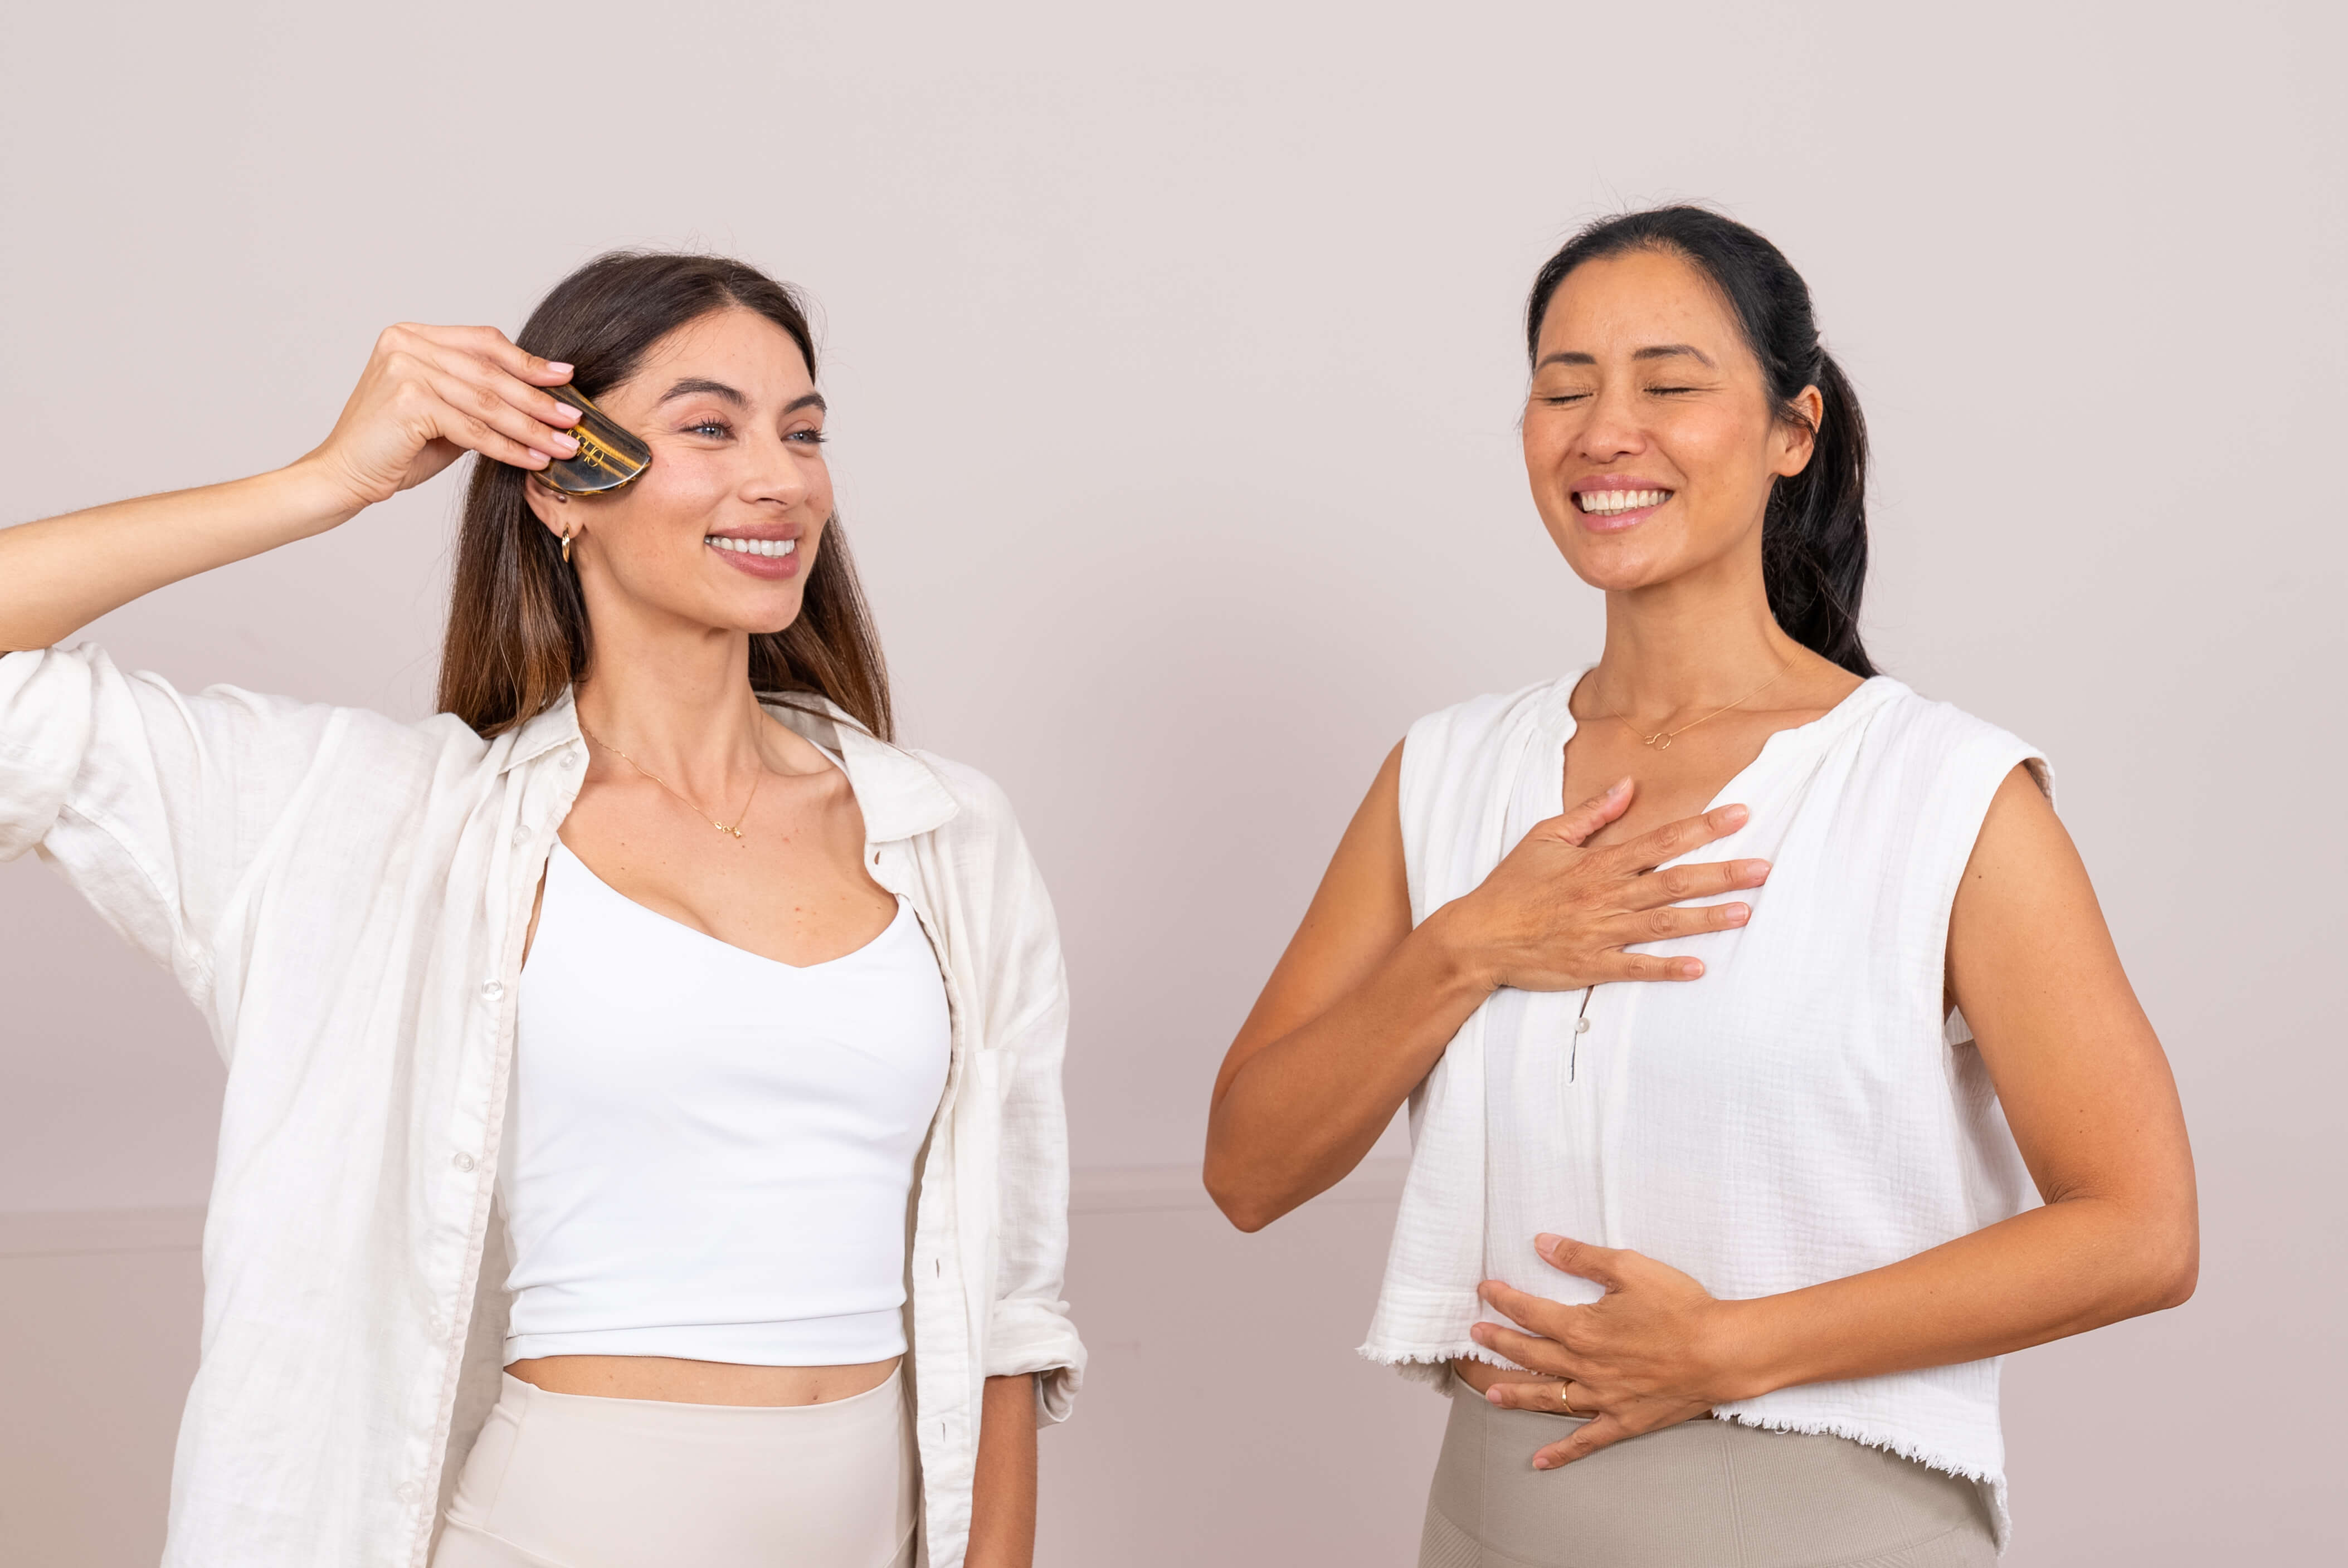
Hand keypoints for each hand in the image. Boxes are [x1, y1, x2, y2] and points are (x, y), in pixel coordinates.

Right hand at [299, 323, 584, 513]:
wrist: (343, 475)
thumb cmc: (393, 447)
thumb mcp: (442, 412)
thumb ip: (477, 397)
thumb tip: (538, 399)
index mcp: (411, 336)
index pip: (483, 343)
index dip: (527, 361)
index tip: (565, 377)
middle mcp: (406, 344)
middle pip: (491, 373)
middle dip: (538, 399)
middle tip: (574, 418)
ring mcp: (405, 369)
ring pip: (487, 402)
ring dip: (532, 427)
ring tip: (564, 444)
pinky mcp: (408, 402)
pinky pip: (473, 428)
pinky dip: (508, 447)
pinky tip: (535, 459)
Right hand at [1442, 780, 1769, 992]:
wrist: (1476, 938)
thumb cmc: (1510, 888)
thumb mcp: (1545, 839)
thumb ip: (1590, 814)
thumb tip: (1627, 786)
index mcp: (1596, 864)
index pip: (1659, 840)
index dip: (1702, 827)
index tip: (1741, 814)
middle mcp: (1604, 896)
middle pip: (1673, 882)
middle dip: (1721, 873)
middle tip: (1763, 868)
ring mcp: (1599, 933)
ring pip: (1662, 924)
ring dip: (1706, 918)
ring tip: (1746, 912)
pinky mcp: (1591, 967)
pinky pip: (1635, 968)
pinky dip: (1667, 969)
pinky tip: (1699, 967)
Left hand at [1470, 1234, 1744, 1468]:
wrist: (1722, 1352)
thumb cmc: (1680, 1307)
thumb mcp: (1629, 1268)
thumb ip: (1581, 1257)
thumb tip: (1542, 1243)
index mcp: (1582, 1328)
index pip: (1529, 1313)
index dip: (1503, 1300)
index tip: (1485, 1291)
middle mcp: (1584, 1366)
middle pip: (1530, 1354)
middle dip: (1499, 1343)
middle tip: (1475, 1336)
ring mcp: (1602, 1397)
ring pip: (1548, 1397)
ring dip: (1516, 1394)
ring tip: (1490, 1393)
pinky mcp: (1623, 1420)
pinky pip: (1585, 1440)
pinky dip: (1561, 1452)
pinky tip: (1540, 1461)